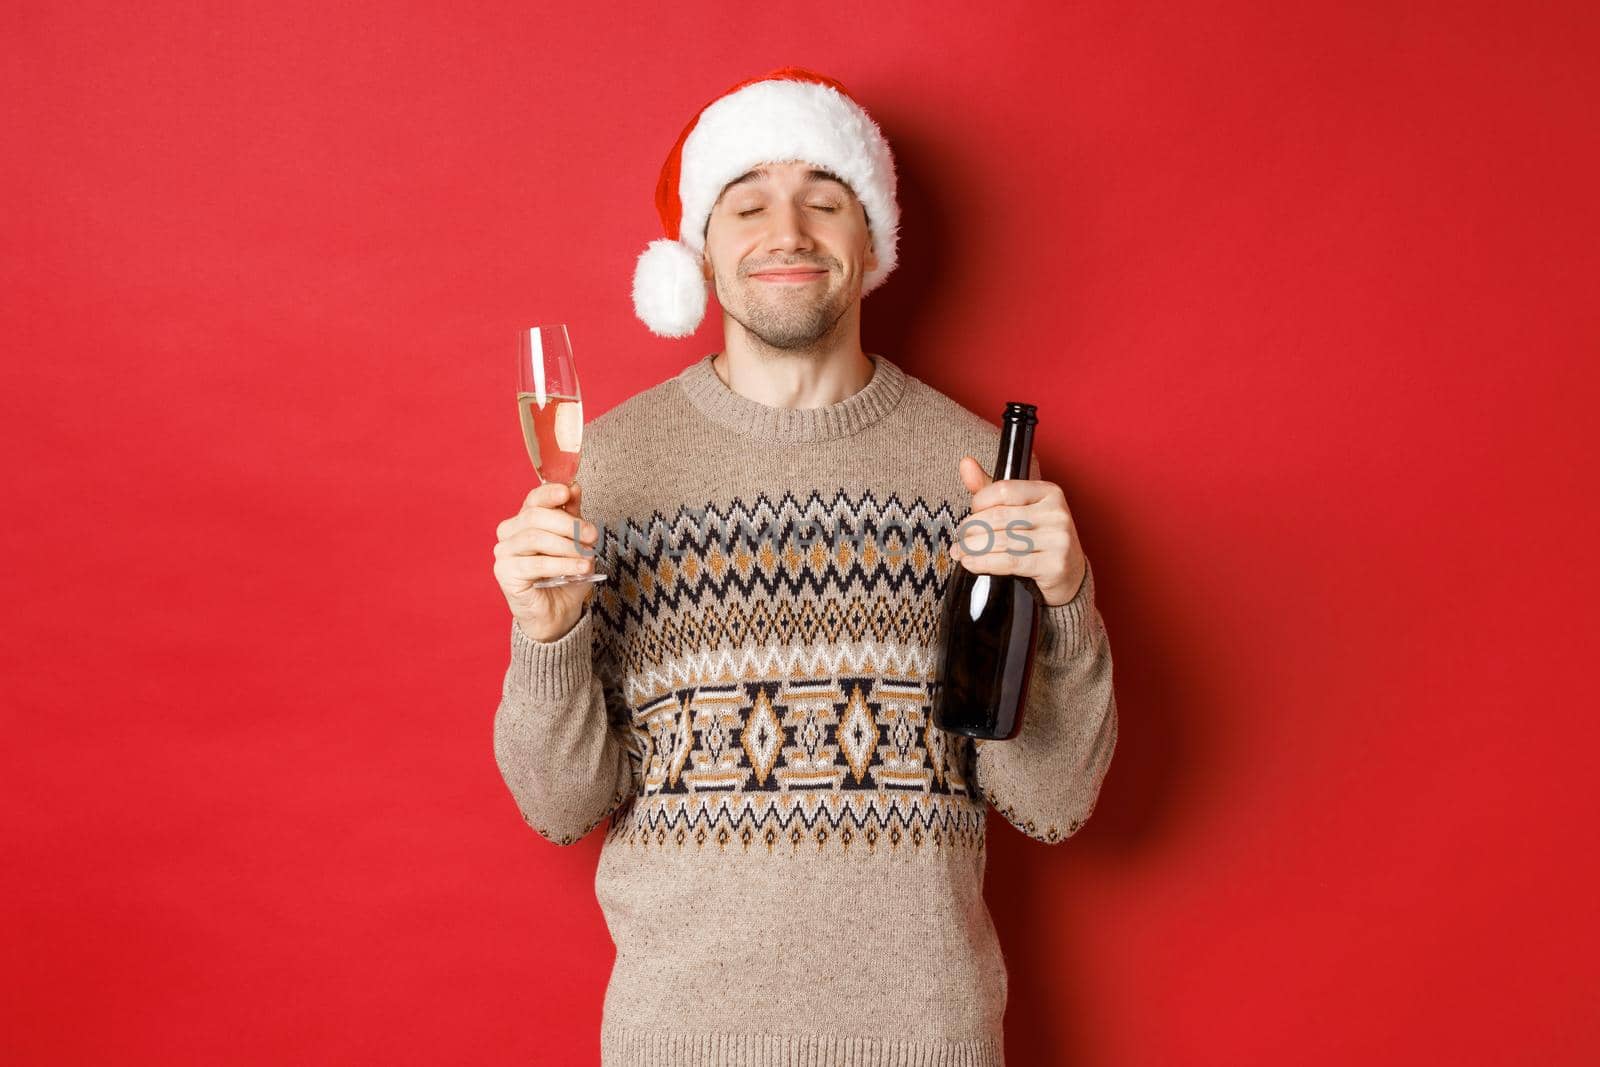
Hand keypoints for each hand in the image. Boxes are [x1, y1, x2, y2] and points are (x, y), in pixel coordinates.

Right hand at [493, 482, 601, 641]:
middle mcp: (509, 533)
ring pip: (536, 538)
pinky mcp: (505, 572)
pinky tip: (580, 569)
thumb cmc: (565, 576)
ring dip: (568, 547)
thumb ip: (573, 515)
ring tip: (588, 557)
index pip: (533, 499)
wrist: (558, 613)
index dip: (550, 493)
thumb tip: (574, 486)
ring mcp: (504, 552)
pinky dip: (563, 565)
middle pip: (535, 517)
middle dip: (568, 524)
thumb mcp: (576, 542)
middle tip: (592, 535)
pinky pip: (536, 563)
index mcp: (524, 520)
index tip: (569, 493)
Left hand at [951, 454, 1085, 605]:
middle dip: (972, 529)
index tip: (971, 515)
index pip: (1003, 490)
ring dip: (973, 548)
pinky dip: (984, 562)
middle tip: (960, 539)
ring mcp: (1058, 539)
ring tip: (960, 552)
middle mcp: (1056, 512)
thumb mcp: (1019, 509)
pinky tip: (971, 563)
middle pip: (999, 517)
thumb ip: (990, 488)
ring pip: (1002, 540)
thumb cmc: (1038, 538)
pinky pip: (1010, 562)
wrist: (1069, 573)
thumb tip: (966, 463)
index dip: (979, 503)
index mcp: (1049, 492)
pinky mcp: (1055, 565)